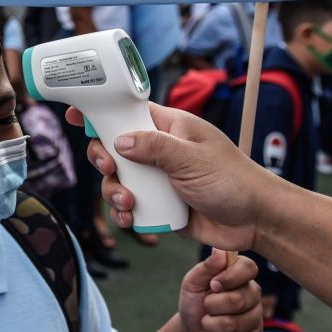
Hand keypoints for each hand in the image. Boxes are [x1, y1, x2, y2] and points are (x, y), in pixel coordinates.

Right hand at [64, 103, 278, 250]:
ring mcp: (157, 177)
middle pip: (112, 147)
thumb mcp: (192, 159)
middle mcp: (159, 150)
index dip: (100, 110)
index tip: (75, 114)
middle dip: (103, 160)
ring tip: (128, 204)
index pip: (127, 111)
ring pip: (117, 179)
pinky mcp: (158, 203)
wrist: (256, 221)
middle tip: (108, 169)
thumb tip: (119, 141)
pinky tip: (131, 219)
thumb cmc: (233, 181)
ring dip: (113, 192)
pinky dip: (124, 213)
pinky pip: (129, 205)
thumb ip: (155, 147)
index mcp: (168, 127)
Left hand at [178, 249, 262, 331]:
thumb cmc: (194, 302)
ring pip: (233, 325)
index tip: (213, 285)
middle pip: (238, 300)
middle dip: (211, 306)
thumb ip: (206, 268)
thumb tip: (219, 250)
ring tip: (206, 323)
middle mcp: (253, 295)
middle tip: (205, 306)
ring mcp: (256, 319)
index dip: (230, 277)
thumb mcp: (192, 283)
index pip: (249, 268)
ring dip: (210, 326)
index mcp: (240, 276)